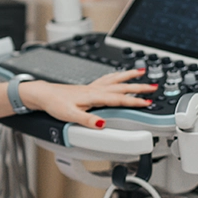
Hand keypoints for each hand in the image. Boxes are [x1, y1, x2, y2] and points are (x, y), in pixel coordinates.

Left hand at [21, 68, 156, 128]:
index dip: (134, 101)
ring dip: (128, 75)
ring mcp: (91, 87)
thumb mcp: (69, 116)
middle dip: (138, 86)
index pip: (118, 99)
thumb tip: (102, 125)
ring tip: (141, 72)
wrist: (43, 95)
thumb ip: (87, 121)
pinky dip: (115, 76)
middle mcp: (94, 89)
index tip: (147, 102)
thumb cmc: (54, 104)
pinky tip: (118, 76)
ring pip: (114, 79)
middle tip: (153, 86)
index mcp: (93, 96)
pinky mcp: (87, 87)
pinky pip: (106, 79)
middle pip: (120, 87)